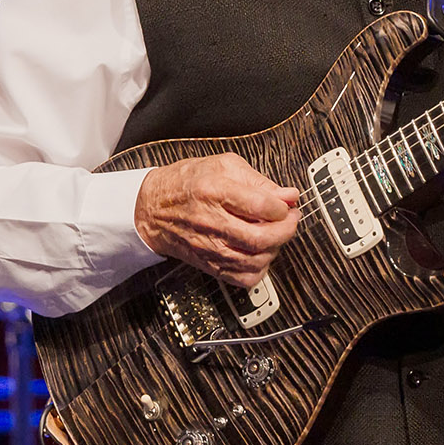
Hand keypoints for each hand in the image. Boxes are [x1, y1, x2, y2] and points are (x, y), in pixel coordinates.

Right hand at [134, 152, 300, 287]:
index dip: (282, 206)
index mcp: (214, 191)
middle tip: (290, 219)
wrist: (153, 209)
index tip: (286, 202)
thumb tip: (288, 195)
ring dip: (276, 248)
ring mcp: (210, 247)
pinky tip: (260, 253)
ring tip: (276, 234)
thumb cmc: (186, 183)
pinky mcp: (210, 264)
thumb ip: (259, 180)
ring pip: (256, 260)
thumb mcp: (222, 166)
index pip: (260, 205)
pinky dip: (260, 269)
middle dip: (286, 229)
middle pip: (261, 237)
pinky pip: (243, 278)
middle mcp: (212, 222)